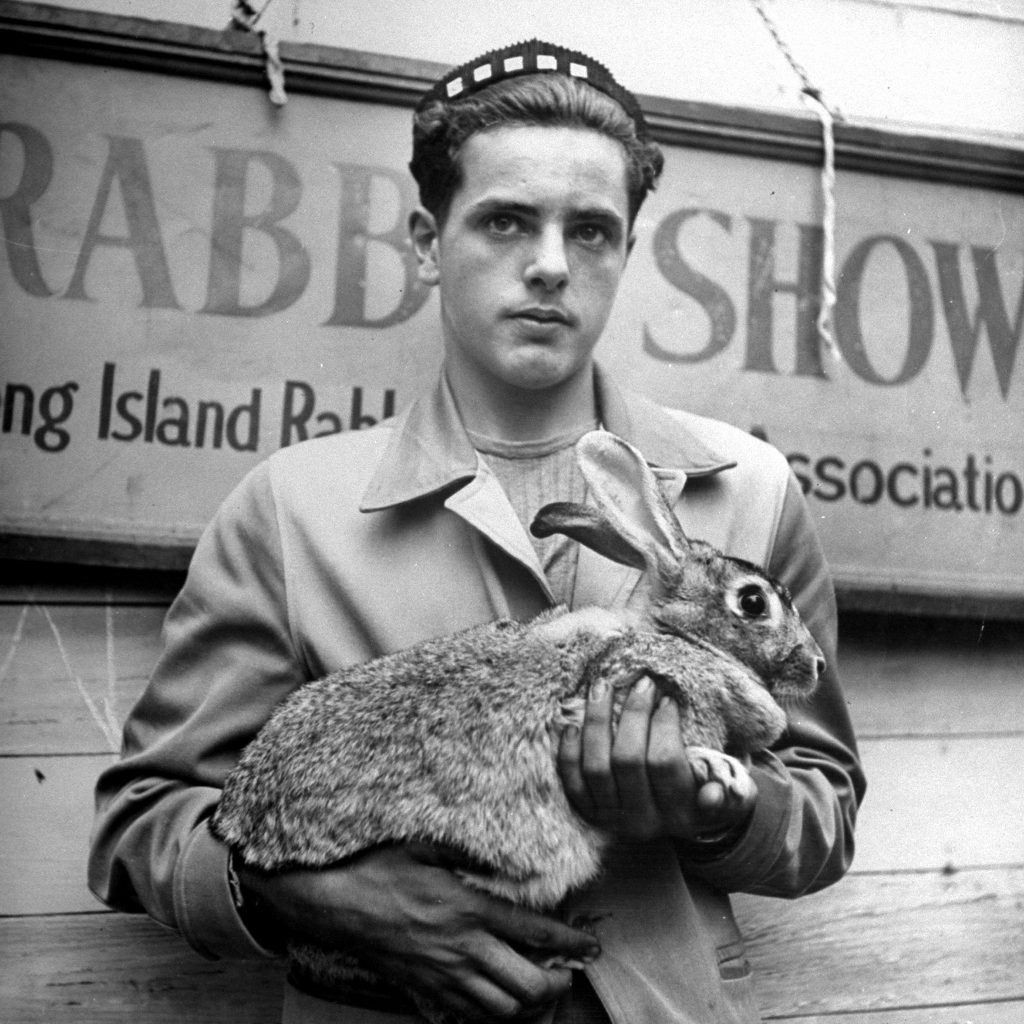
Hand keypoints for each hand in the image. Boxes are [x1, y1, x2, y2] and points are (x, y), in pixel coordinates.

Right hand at [237, 842, 599, 1020]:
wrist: (334, 902)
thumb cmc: (379, 866)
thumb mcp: (426, 843)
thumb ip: (470, 850)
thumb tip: (506, 854)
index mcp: (468, 907)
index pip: (534, 933)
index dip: (571, 944)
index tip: (592, 947)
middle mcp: (462, 947)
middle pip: (527, 983)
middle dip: (557, 982)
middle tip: (568, 970)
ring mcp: (443, 974)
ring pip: (502, 1009)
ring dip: (530, 1004)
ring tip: (543, 989)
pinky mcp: (426, 989)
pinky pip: (470, 1017)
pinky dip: (495, 1017)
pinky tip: (503, 1002)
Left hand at [556, 676, 756, 842]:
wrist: (682, 824)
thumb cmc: (708, 796)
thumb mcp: (732, 798)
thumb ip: (730, 793)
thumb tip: (714, 794)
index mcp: (679, 814)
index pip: (665, 763)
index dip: (664, 726)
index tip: (668, 699)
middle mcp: (643, 821)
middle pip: (627, 761)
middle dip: (633, 714)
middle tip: (641, 683)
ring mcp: (612, 818)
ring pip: (595, 767)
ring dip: (596, 722)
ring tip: (603, 686)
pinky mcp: (589, 813)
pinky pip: (572, 780)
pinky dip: (569, 751)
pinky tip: (572, 723)